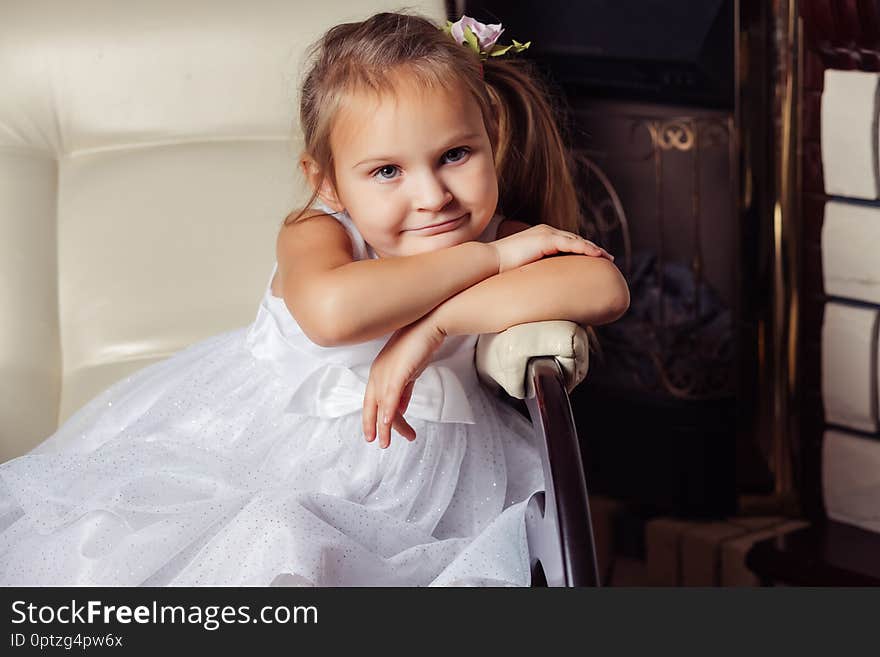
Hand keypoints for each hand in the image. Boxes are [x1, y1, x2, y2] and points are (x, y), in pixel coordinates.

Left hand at [363, 316, 445, 448]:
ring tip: (388, 442)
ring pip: (382, 406)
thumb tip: (400, 408)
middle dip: (376, 427)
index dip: (371, 418)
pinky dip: (389, 412)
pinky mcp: (398, 372)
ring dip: (385, 427)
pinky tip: (388, 425)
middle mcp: (378, 373)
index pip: (372, 400)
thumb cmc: (420, 346)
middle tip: (381, 443)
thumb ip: (403, 391)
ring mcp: (386, 373)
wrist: (430, 326)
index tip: (375, 434)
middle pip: (374, 406)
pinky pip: (391, 397)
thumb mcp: (409, 372)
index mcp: (378, 372)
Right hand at [489, 224, 613, 273]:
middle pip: (576, 239)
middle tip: (608, 258)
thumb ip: (535, 271)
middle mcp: (545, 232)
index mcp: (540, 238)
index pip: (567, 242)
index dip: (582, 249)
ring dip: (593, 248)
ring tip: (607, 258)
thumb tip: (540, 288)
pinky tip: (596, 255)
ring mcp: (545, 233)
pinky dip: (585, 248)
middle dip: (593, 248)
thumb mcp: (524, 268)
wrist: (488, 261)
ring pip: (576, 240)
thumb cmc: (501, 269)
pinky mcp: (545, 239)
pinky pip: (571, 243)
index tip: (595, 258)